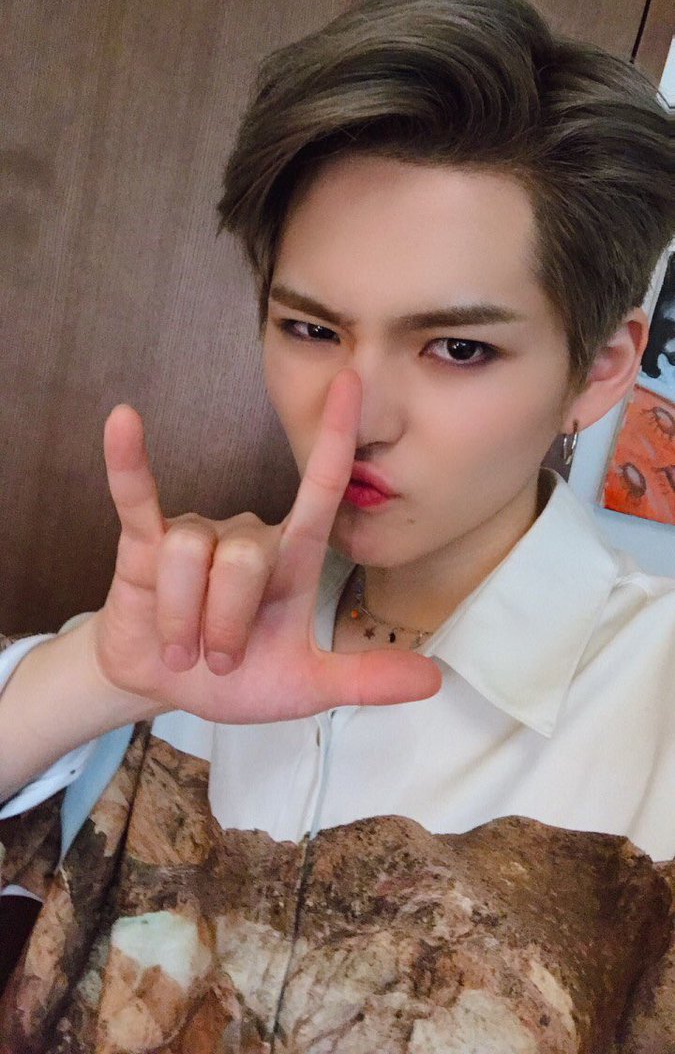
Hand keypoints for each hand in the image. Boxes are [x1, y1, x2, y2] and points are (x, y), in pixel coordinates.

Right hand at [94, 369, 441, 723]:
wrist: (168, 689)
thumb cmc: (241, 679)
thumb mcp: (306, 687)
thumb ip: (364, 680)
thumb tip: (434, 681)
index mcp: (293, 561)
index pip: (321, 489)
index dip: (336, 437)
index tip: (352, 381)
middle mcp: (247, 536)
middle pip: (243, 560)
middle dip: (226, 627)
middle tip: (220, 661)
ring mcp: (196, 533)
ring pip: (189, 557)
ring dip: (183, 620)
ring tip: (183, 646)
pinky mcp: (144, 541)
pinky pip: (137, 495)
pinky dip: (128, 462)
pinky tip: (123, 420)